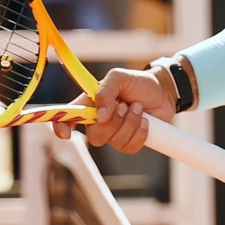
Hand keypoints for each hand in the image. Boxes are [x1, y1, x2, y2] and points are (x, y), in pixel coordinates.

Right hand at [50, 65, 179, 153]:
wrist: (163, 92)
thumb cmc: (137, 82)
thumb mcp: (119, 77)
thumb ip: (105, 91)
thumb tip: (100, 116)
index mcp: (89, 104)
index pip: (66, 118)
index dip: (61, 128)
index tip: (66, 134)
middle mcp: (98, 121)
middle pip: (94, 136)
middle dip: (113, 122)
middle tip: (124, 105)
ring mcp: (113, 134)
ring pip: (115, 142)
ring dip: (130, 123)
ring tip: (138, 107)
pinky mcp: (129, 142)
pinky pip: (129, 147)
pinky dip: (140, 133)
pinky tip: (144, 121)